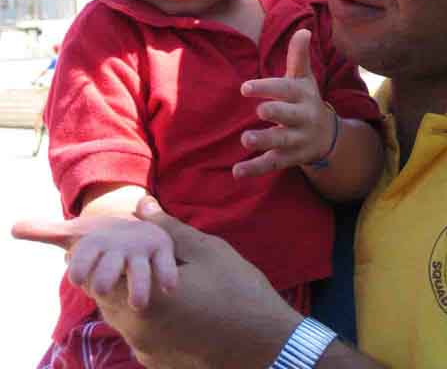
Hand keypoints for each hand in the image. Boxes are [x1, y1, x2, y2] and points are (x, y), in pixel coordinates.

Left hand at [13, 198, 375, 368]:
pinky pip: (135, 332)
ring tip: (137, 268)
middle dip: (102, 270)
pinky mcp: (159, 362)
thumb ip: (167, 228)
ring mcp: (147, 350)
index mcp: (142, 297)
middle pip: (101, 296)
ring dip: (119, 290)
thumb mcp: (205, 250)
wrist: (268, 347)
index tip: (68, 234)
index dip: (82, 251)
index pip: (95, 272)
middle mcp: (136, 329)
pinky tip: (161, 296)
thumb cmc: (238, 291)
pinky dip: (136, 310)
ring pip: (116, 315)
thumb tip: (140, 204)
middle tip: (109, 247)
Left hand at [233, 29, 336, 177]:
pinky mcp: (291, 158)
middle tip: (259, 111)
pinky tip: (237, 172)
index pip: (285, 89)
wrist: (328, 136)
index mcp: (302, 95)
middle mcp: (303, 117)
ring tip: (246, 139)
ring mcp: (298, 139)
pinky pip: (273, 164)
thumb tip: (304, 30)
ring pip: (281, 141)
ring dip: (264, 141)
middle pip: (289, 116)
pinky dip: (255, 169)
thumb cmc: (306, 100)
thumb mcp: (304, 79)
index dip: (267, 87)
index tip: (245, 87)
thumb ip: (299, 56)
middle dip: (276, 113)